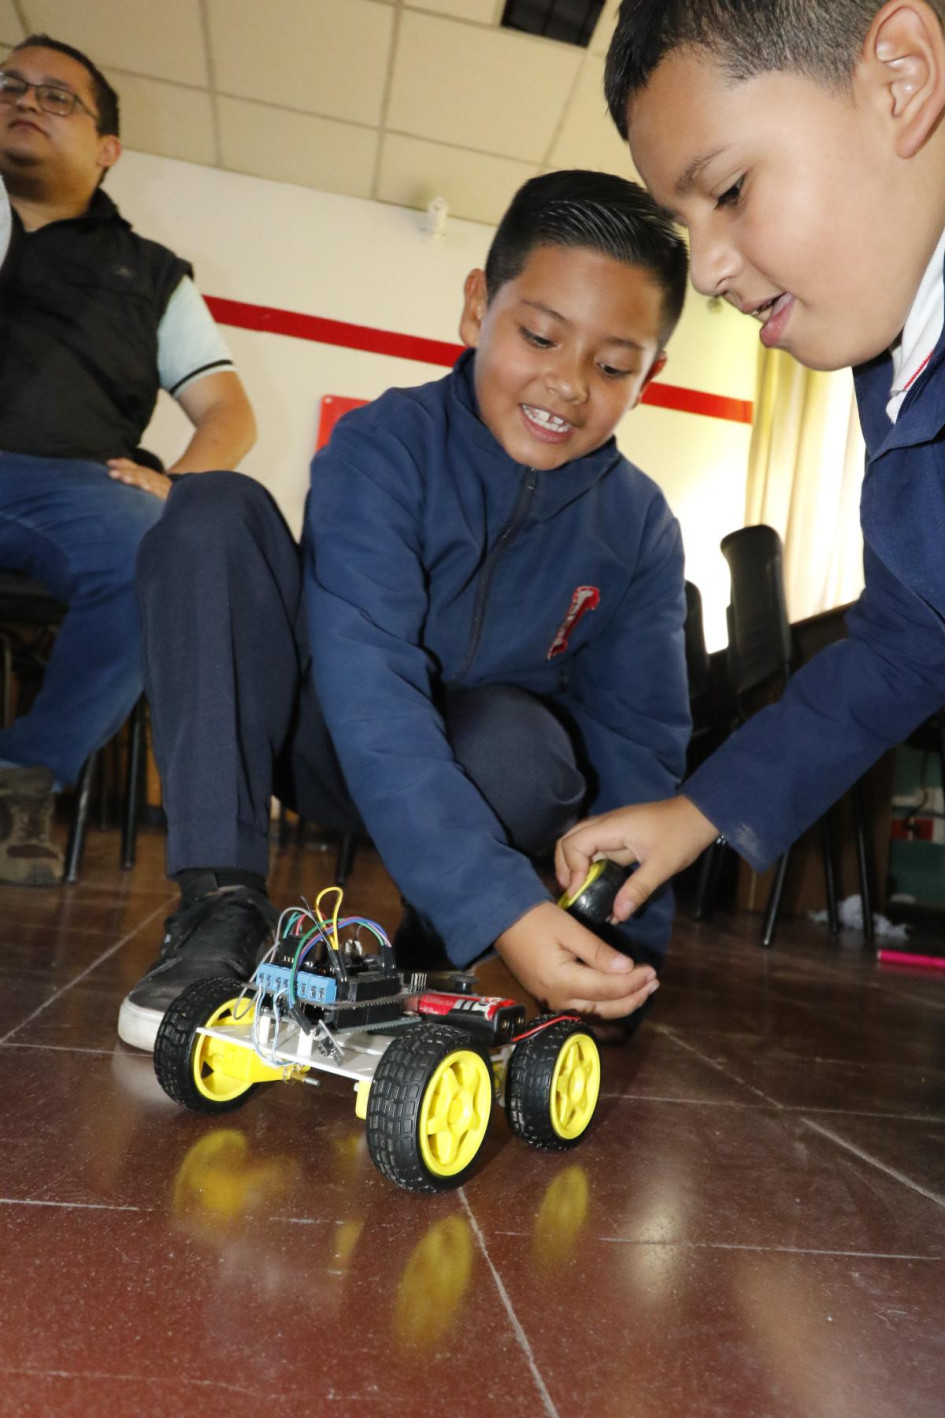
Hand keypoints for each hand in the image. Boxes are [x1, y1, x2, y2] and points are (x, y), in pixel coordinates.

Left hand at [107, 458, 171, 499]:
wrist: (188, 505)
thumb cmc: (166, 500)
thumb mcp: (151, 490)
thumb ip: (138, 484)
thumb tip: (120, 481)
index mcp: (152, 477)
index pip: (137, 468)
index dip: (124, 464)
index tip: (109, 463)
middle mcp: (158, 480)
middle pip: (141, 473)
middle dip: (126, 471)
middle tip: (111, 473)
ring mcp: (163, 488)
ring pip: (149, 480)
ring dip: (136, 479)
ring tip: (124, 479)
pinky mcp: (169, 497)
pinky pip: (161, 492)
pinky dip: (153, 488)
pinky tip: (145, 487)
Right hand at [495, 901, 658, 1020]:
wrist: (501, 922)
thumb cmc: (536, 920)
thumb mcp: (569, 930)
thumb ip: (599, 952)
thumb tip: (627, 969)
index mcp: (562, 982)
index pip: (608, 989)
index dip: (633, 982)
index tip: (651, 971)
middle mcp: (557, 1000)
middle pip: (604, 1008)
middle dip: (633, 997)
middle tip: (654, 982)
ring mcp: (552, 1003)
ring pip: (595, 1013)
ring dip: (621, 1004)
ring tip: (642, 991)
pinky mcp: (550, 999)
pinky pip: (583, 1011)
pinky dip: (604, 1007)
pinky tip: (617, 998)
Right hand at [555, 796, 717, 922]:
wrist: (699, 816)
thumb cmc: (682, 836)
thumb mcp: (662, 865)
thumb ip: (638, 889)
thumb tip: (617, 914)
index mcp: (612, 827)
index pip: (574, 843)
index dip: (571, 868)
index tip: (579, 891)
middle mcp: (606, 824)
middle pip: (569, 839)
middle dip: (564, 866)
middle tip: (571, 892)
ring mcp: (611, 829)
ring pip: (579, 842)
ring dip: (574, 865)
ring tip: (578, 891)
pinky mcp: (618, 836)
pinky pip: (595, 848)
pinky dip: (589, 865)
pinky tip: (595, 885)